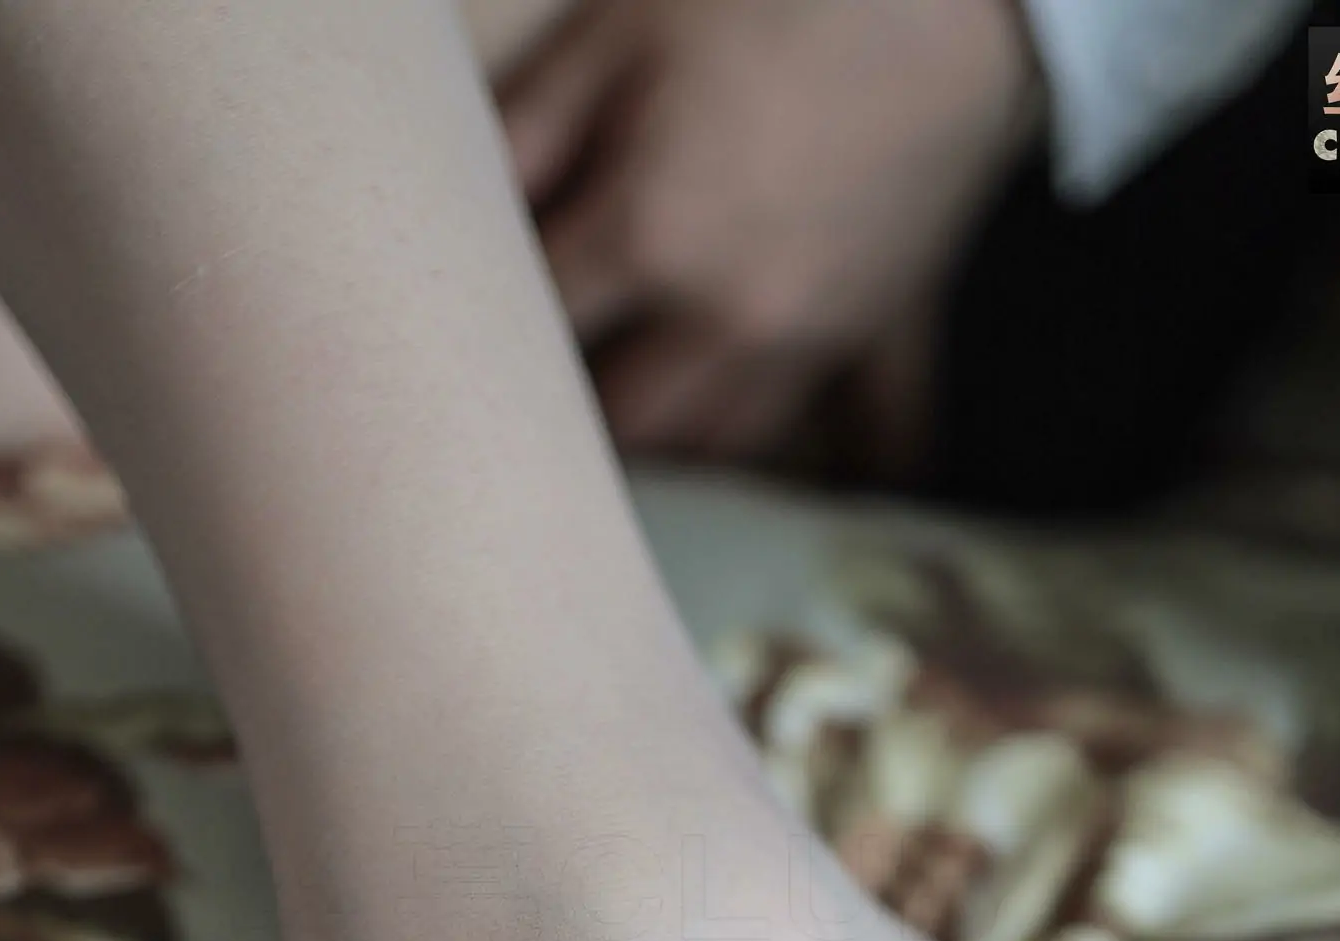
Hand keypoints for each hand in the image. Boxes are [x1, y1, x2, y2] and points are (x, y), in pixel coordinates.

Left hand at [498, 0, 1041, 462]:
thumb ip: (529, 124)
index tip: (455, 347)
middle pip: (622, 427)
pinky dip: (840, 469)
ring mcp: (813, 336)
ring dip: (672, 450)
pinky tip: (819, 495)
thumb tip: (453, 207)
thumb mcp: (623, 24)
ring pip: (719, 448)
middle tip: (528, 414)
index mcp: (651, 235)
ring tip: (628, 435)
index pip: (532, 331)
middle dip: (571, 424)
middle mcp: (727, 318)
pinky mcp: (885, 329)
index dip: (481, 337)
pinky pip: (872, 437)